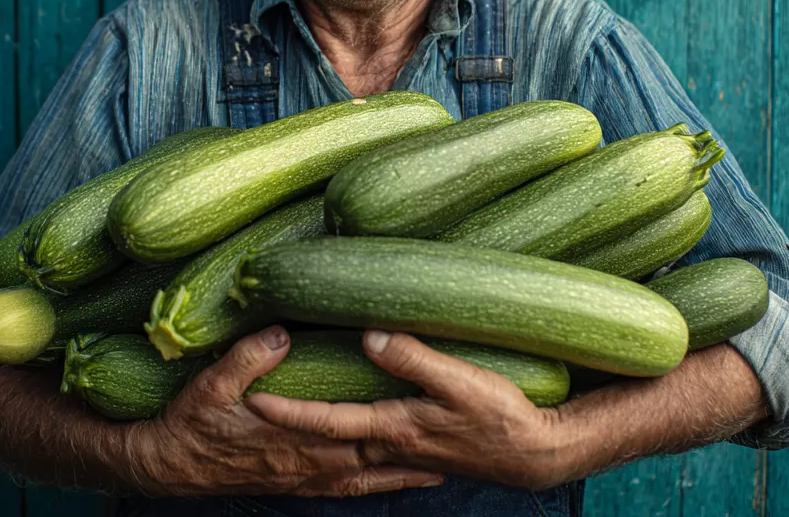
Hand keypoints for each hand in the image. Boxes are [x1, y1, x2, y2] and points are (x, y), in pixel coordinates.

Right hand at [124, 326, 445, 497]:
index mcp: (293, 435)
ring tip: (439, 470)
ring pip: (363, 479)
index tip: (424, 408)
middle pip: (369, 458)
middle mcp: (306, 462)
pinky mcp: (295, 484)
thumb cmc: (189, 422)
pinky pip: (344, 490)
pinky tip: (387, 481)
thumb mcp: (211, 384)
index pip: (351, 426)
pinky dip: (372, 487)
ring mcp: (302, 478)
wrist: (166, 466)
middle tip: (454, 446)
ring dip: (400, 477)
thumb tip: (283, 333)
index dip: (388, 420)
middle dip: (409, 455)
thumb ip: (248, 358)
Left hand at [245, 331, 575, 489]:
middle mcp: (392, 444)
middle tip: (254, 408)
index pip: (328, 421)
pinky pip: (373, 447)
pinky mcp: (421, 448)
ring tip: (292, 411)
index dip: (288, 409)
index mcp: (393, 428)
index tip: (252, 399)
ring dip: (319, 431)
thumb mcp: (458, 380)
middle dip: (292, 425)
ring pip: (349, 443)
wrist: (536, 453)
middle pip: (329, 438)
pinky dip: (352, 439)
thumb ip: (412, 358)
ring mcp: (406, 451)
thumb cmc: (501, 416)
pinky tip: (351, 427)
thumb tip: (368, 336)